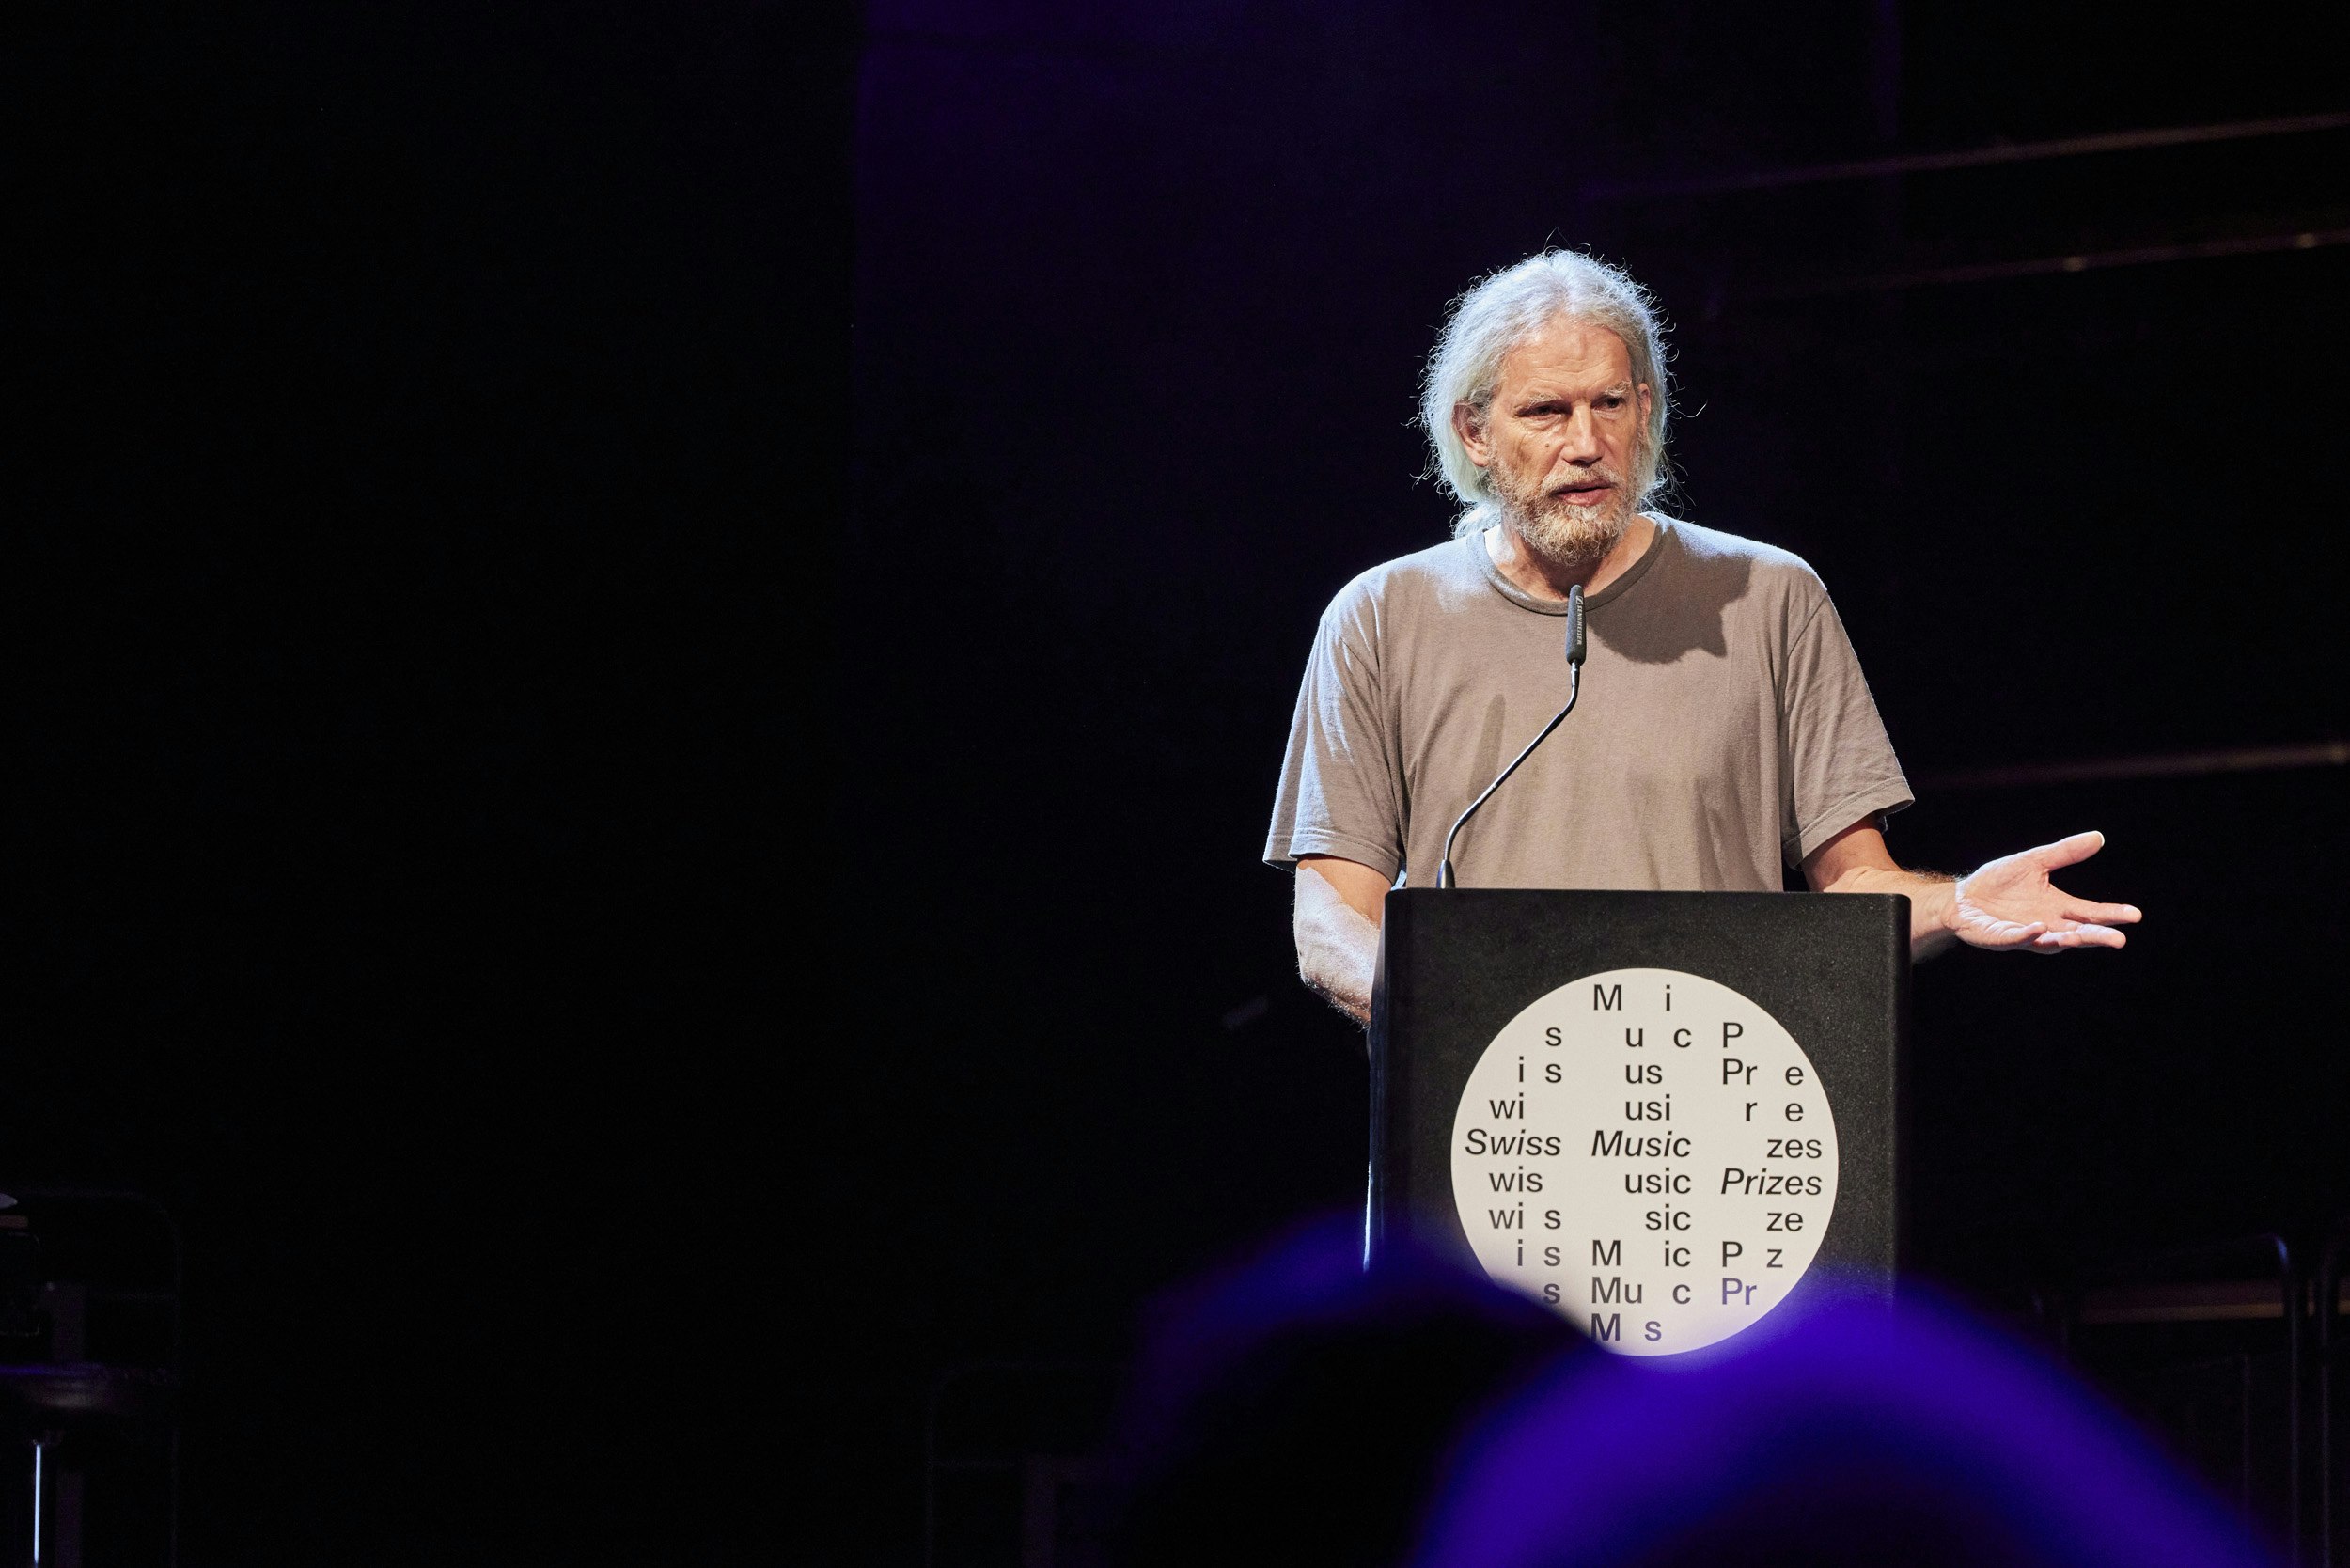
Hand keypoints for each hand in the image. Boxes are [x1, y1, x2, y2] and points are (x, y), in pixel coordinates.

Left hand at [1950, 831, 2140, 952]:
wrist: (1962, 897)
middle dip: (2096, 937)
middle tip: (2119, 941)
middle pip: (2077, 934)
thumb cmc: (1999, 883)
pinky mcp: (2000, 938)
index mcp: (2057, 908)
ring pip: (2049, 942)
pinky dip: (2028, 935)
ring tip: (2079, 938)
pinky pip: (2015, 938)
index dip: (2111, 915)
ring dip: (2064, 940)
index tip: (2134, 915)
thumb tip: (2098, 837)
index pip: (2090, 913)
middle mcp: (2046, 925)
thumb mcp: (2034, 862)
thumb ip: (2064, 853)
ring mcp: (2023, 934)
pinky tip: (2039, 928)